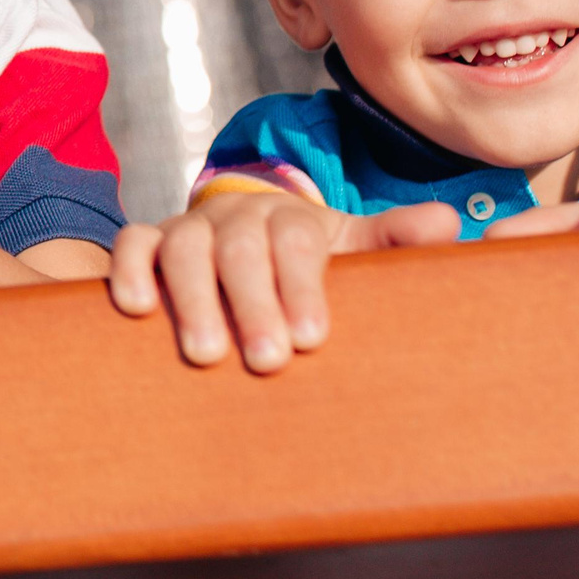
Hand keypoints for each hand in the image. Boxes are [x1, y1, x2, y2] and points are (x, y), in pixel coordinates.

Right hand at [108, 192, 460, 371]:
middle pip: (242, 248)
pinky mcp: (148, 242)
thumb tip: (449, 225)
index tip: (313, 339)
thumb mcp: (350, 251)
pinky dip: (129, 270)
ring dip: (192, 298)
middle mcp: (238, 218)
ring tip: (207, 355)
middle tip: (268, 360)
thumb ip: (394, 242)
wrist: (246, 244)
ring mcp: (189, 228)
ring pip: (184, 247)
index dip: (303, 287)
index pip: (299, 243)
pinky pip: (130, 244)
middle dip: (254, 303)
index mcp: (292, 220)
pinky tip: (136, 308)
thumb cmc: (303, 265)